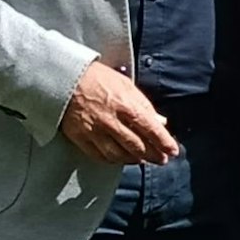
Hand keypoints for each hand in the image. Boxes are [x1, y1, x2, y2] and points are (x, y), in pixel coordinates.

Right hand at [60, 60, 177, 165]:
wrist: (67, 78)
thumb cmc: (99, 79)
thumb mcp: (127, 86)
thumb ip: (144, 105)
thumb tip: (161, 121)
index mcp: (126, 105)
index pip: (150, 129)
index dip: (164, 142)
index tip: (172, 150)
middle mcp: (111, 121)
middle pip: (136, 145)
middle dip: (152, 155)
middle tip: (162, 159)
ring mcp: (94, 131)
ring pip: (118, 154)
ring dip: (134, 160)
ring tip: (143, 160)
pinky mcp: (80, 137)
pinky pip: (99, 156)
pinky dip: (113, 160)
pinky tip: (121, 159)